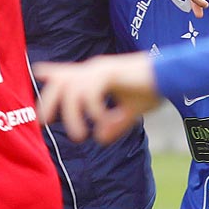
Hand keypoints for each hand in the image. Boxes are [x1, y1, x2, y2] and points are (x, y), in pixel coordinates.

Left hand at [33, 54, 161, 142]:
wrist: (171, 75)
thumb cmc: (152, 88)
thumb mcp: (131, 111)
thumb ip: (114, 124)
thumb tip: (100, 139)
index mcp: (97, 74)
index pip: (68, 72)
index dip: (52, 72)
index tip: (37, 71)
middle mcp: (94, 69)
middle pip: (61, 82)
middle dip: (48, 102)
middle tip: (43, 123)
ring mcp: (99, 69)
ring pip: (72, 92)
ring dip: (72, 117)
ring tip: (79, 137)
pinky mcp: (108, 73)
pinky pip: (89, 93)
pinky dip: (92, 110)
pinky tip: (100, 122)